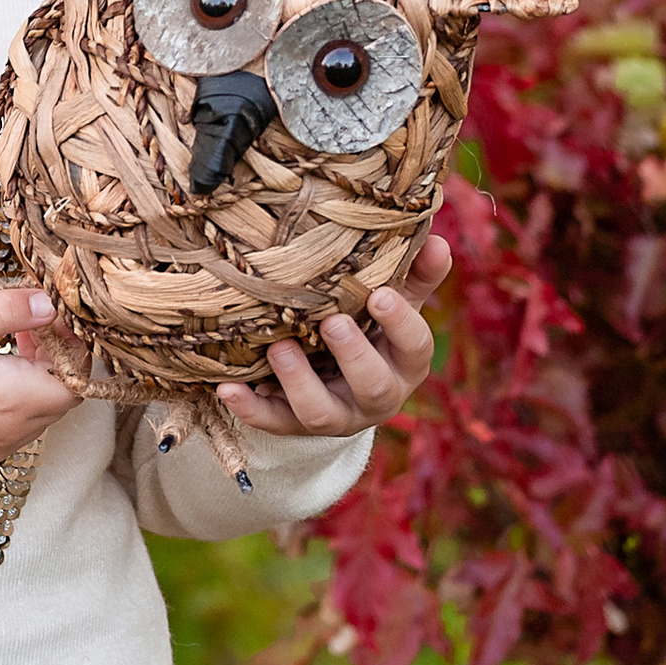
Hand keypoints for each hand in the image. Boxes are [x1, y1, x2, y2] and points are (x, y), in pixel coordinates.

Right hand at [0, 286, 78, 474]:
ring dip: (27, 387)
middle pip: (57, 403)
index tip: (45, 321)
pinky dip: (3, 409)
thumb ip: (5, 309)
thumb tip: (48, 306)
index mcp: (7, 400)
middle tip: (22, 330)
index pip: (74, 384)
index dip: (69, 350)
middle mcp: (3, 437)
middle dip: (50, 365)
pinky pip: (4, 435)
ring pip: (32, 420)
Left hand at [213, 233, 451, 443]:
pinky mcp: (296, 426)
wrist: (339, 383)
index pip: (416, 347)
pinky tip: (228, 389)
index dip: (400, 324)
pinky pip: (274, 424)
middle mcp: (377, 396)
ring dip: (299, 382)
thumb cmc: (372, 329)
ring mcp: (337, 416)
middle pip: (374, 386)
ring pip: (322, 413)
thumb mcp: (393, 305)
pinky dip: (251, 409)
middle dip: (353, 356)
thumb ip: (414, 275)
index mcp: (405, 363)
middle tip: (331, 322)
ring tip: (279, 348)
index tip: (379, 295)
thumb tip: (438, 238)